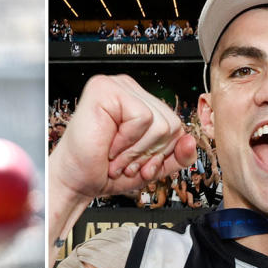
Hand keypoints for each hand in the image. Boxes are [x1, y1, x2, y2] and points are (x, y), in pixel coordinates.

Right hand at [50, 75, 196, 199]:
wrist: (76, 181)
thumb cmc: (104, 170)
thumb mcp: (150, 167)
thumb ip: (175, 156)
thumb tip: (191, 142)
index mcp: (140, 103)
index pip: (175, 124)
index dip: (162, 152)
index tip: (139, 165)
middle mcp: (130, 91)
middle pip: (172, 123)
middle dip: (150, 153)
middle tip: (126, 162)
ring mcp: (118, 86)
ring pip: (160, 122)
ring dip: (136, 150)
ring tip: (117, 157)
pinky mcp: (106, 89)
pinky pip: (142, 117)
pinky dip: (127, 140)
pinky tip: (111, 145)